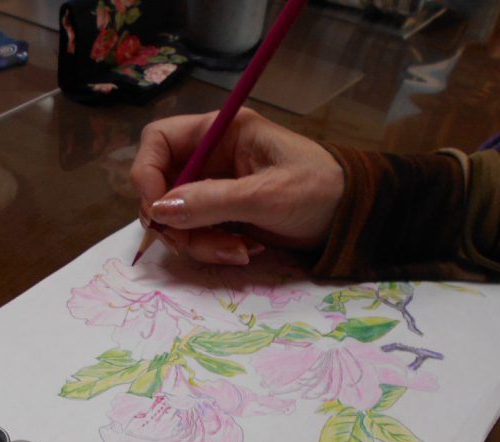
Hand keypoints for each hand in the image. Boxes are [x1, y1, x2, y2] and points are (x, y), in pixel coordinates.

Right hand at [130, 108, 344, 264]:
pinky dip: (212, 249)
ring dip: (198, 242)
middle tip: (194, 244)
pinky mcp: (222, 216)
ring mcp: (214, 188)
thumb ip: (212, 201)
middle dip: (175, 221)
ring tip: (239, 251)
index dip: (147, 173)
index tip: (156, 209)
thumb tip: (161, 210)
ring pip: (177, 218)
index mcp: (220, 132)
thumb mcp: (267, 195)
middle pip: (161, 186)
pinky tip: (245, 250)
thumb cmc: (318, 191)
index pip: (158, 140)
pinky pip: (196, 235)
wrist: (352, 218)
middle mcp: (210, 156)